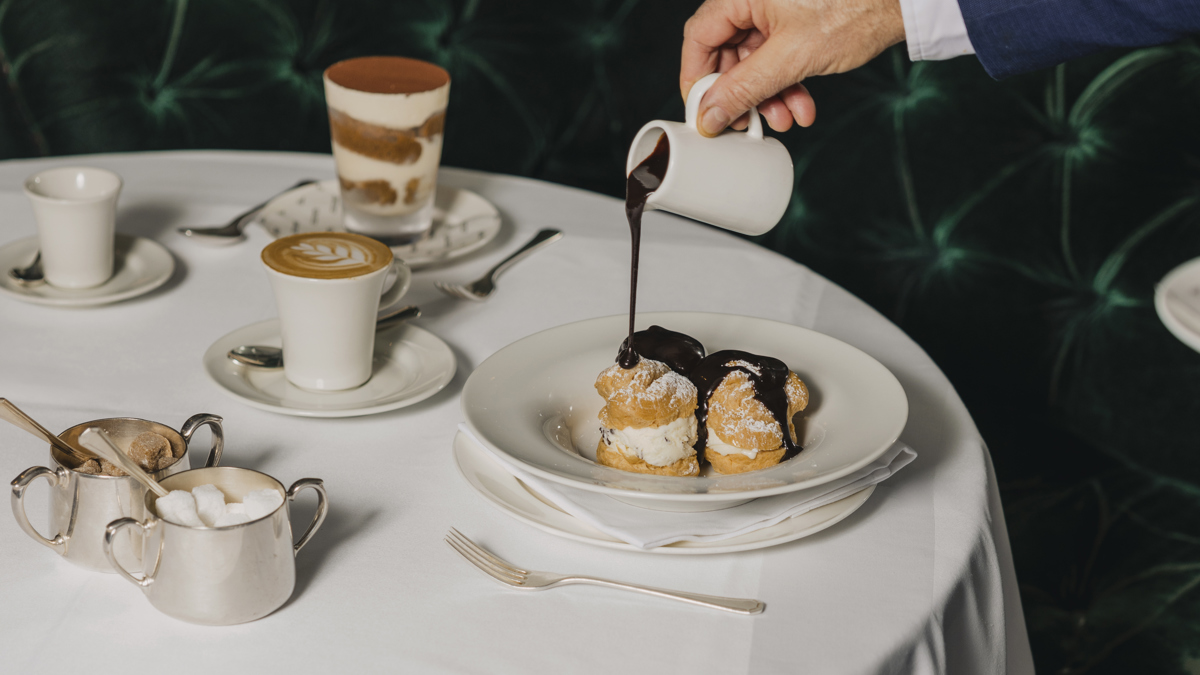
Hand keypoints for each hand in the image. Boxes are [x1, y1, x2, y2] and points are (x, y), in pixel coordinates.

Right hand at [681, 0, 905, 135]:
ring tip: (786, 118)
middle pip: (728, 53)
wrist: (902, 2)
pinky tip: (802, 104)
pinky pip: (777, 57)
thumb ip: (745, 89)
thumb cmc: (855, 9)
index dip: (697, 79)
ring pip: (755, 60)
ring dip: (769, 95)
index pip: (699, 37)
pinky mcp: (795, 21)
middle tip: (748, 122)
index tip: (704, 111)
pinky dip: (787, 83)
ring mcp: (775, 9)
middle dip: (744, 93)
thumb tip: (710, 114)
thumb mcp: (792, 58)